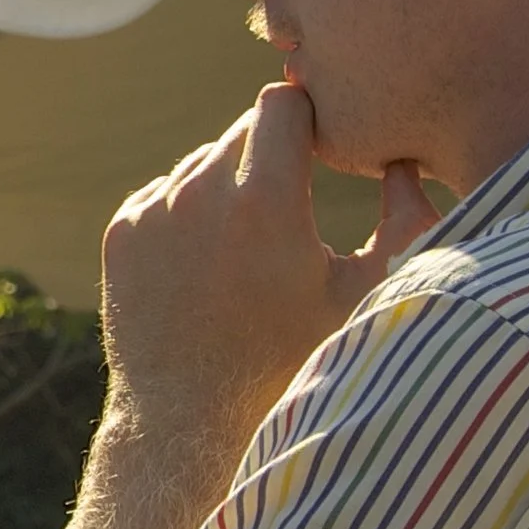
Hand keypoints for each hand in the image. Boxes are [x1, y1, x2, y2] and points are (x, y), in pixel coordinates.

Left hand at [101, 86, 437, 459]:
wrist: (192, 426)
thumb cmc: (292, 366)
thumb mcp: (364, 298)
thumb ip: (405, 221)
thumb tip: (406, 162)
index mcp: (265, 200)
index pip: (284, 101)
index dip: (310, 120)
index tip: (325, 152)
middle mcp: (198, 193)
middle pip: (245, 130)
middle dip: (274, 155)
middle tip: (296, 207)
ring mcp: (152, 211)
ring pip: (203, 163)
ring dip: (231, 186)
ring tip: (253, 251)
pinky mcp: (122, 232)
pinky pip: (166, 195)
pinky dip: (190, 215)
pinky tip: (211, 269)